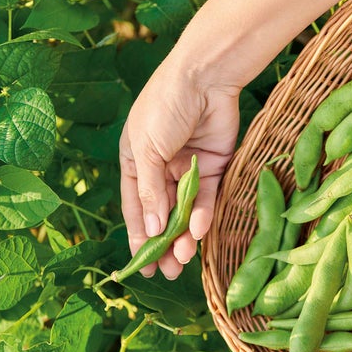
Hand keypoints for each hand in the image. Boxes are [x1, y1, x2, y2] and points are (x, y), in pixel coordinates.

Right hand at [119, 49, 239, 279]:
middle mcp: (162, 169)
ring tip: (182, 260)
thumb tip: (148, 229)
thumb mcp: (147, 149)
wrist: (204, 77)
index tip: (140, 268)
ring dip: (184, 235)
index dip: (138, 237)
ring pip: (187, 211)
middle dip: (164, 244)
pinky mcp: (215, 166)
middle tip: (166, 274)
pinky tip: (199, 230)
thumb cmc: (165, 107)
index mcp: (137, 162)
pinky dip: (204, 214)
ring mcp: (190, 169)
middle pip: (162, 214)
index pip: (135, 207)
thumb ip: (149, 191)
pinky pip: (208, 197)